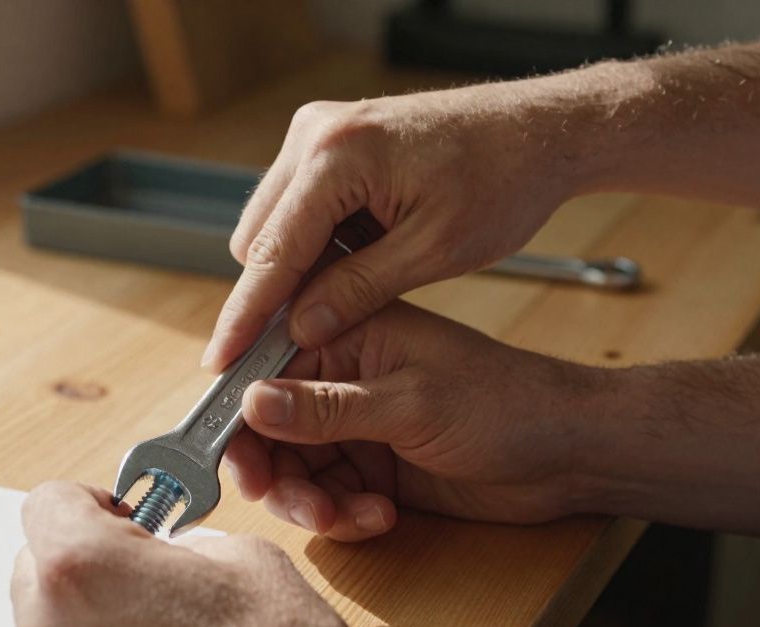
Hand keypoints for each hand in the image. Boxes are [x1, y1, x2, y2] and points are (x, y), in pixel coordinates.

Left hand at [10, 481, 407, 626]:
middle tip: (145, 576)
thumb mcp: (239, 557)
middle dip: (84, 563)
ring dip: (88, 620)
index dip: (88, 503)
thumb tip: (158, 557)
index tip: (119, 517)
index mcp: (84, 566)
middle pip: (36, 568)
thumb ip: (173, 543)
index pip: (47, 503)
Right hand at [202, 90, 573, 370]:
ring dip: (296, 268)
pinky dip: (312, 242)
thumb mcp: (434, 251)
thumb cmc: (503, 179)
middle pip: (258, 240)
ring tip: (349, 295)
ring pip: (271, 225)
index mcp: (338, 156)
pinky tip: (356, 261)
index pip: (272, 254)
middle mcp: (315, 134)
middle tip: (302, 344)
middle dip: (273, 293)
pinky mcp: (328, 139)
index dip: (246, 317)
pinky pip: (294, 204)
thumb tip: (301, 330)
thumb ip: (358, 291)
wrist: (539, 129)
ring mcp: (317, 131)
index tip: (220, 364)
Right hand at [225, 301, 597, 540]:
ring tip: (344, 516)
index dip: (238, 417)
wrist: (568, 452)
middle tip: (290, 502)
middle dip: (273, 471)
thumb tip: (254, 401)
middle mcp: (341, 374)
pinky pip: (327, 495)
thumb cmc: (505, 402)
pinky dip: (341, 514)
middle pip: (267, 427)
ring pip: (293, 469)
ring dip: (309, 501)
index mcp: (347, 331)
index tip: (230, 460)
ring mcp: (354, 422)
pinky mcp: (371, 463)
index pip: (263, 368)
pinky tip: (379, 514)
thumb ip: (328, 407)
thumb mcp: (411, 403)